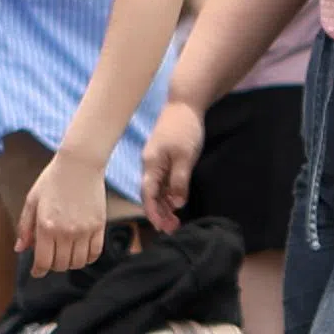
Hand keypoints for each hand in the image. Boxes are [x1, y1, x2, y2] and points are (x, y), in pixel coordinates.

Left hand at [18, 150, 108, 278]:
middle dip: (52, 266)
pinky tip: (81, 252)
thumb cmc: (53, 180)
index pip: (42, 261)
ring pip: (77, 262)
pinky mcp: (98, 226)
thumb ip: (25, 226)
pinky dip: (87, 258)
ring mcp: (84, 230)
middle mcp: (65, 232)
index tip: (37, 272)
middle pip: (60, 265)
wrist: (79, 164)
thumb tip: (20, 248)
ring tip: (65, 254)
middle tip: (50, 258)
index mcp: (46, 226)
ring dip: (69, 263)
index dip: (38, 271)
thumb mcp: (33, 200)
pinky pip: (94, 253)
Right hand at [136, 101, 204, 231]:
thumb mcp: (186, 157)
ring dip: (164, 205)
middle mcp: (150, 164)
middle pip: (151, 194)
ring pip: (156, 188)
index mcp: (152, 164)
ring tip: (175, 220)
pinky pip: (162, 180)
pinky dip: (167, 193)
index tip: (163, 228)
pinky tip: (175, 202)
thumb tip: (176, 203)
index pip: (148, 194)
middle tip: (173, 229)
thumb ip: (179, 181)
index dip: (154, 213)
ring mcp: (156, 161)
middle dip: (160, 213)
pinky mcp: (164, 157)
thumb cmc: (184, 128)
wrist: (184, 104)